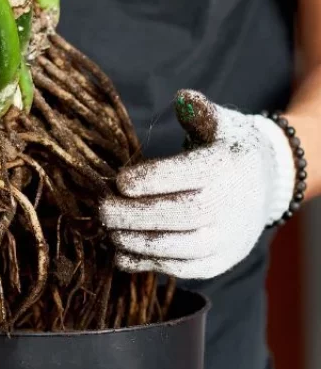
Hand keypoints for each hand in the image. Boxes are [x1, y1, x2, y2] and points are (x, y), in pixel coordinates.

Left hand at [101, 91, 296, 279]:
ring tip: (108, 230)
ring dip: (137, 241)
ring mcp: (227, 237)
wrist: (267, 183)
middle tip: (101, 209)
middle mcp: (230, 205)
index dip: (151, 179)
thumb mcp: (219, 123)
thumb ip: (199, 112)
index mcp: (226, 166)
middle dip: (134, 214)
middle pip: (179, 214)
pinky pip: (182, 269)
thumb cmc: (228, 147)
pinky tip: (120, 253)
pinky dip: (148, 264)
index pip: (188, 175)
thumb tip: (182, 99)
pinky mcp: (219, 262)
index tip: (119, 181)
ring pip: (179, 247)